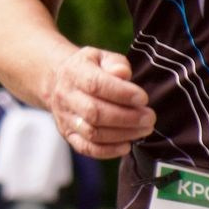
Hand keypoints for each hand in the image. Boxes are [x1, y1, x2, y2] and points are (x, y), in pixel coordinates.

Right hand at [41, 47, 155, 157]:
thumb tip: (123, 74)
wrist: (58, 81)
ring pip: (92, 132)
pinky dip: (108, 151)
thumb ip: (115, 63)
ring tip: (144, 130)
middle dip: (127, 117)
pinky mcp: (68, 135)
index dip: (121, 93)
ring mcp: (65, 118)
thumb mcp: (101, 57)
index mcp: (74, 72)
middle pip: (94, 112)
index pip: (95, 84)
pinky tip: (127, 146)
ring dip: (122, 134)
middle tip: (149, 118)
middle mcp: (66, 96)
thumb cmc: (89, 68)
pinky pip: (86, 148)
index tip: (143, 98)